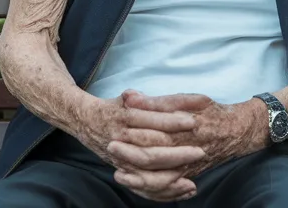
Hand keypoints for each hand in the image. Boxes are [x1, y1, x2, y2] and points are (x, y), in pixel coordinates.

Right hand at [72, 94, 204, 201]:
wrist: (87, 122)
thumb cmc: (113, 109)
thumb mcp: (126, 98)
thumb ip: (143, 99)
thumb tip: (150, 95)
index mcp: (124, 119)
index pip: (150, 122)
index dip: (172, 122)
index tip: (193, 122)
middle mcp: (121, 142)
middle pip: (150, 153)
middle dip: (176, 154)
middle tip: (200, 151)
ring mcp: (122, 162)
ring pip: (147, 176)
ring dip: (171, 178)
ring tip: (193, 178)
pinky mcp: (124, 172)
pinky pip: (145, 188)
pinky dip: (166, 193)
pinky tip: (186, 190)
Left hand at [121, 90, 266, 179]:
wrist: (237, 133)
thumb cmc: (212, 112)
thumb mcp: (191, 99)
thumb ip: (159, 101)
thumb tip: (131, 98)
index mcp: (184, 129)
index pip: (153, 133)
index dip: (132, 133)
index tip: (113, 128)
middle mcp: (185, 151)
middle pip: (152, 157)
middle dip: (128, 154)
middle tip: (110, 146)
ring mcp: (186, 168)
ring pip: (157, 180)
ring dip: (135, 178)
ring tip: (117, 172)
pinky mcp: (186, 177)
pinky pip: (165, 190)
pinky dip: (148, 190)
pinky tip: (133, 184)